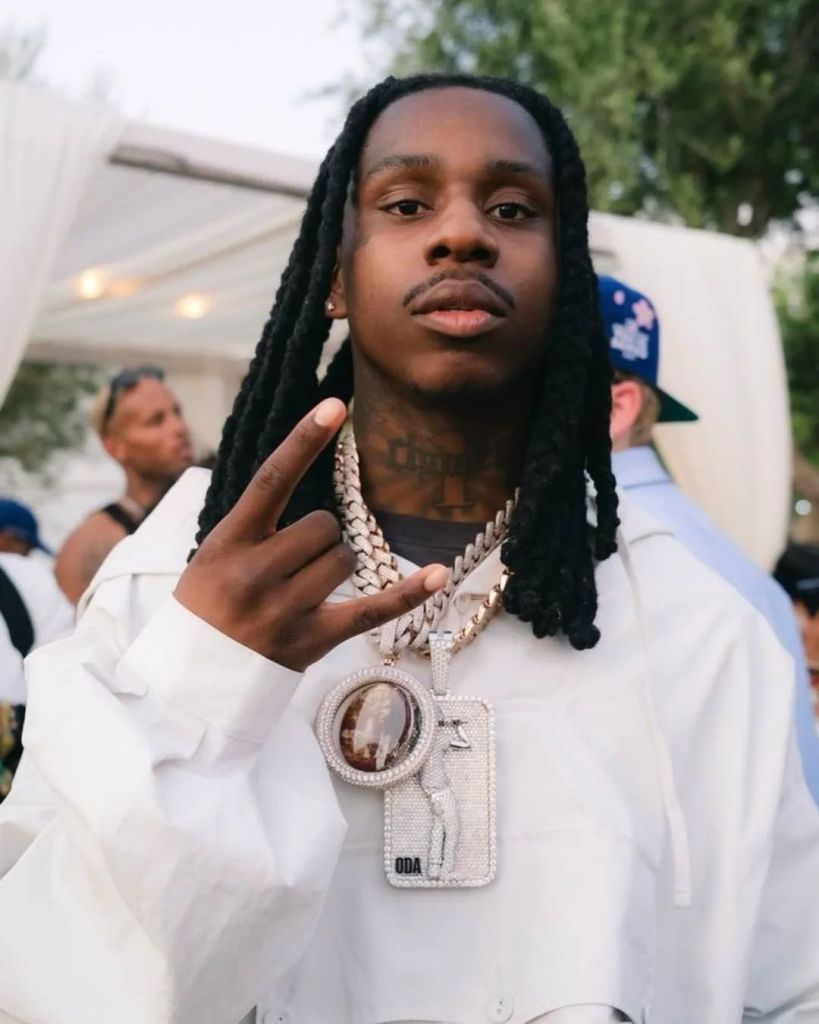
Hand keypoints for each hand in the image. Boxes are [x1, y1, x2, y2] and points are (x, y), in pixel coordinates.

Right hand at [175, 399, 447, 670]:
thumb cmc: (205, 609)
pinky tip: (438, 573)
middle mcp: (255, 574)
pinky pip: (371, 610)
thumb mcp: (211, 556)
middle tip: (291, 563)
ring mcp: (285, 609)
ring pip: (343, 559)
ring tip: (302, 590)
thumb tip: (298, 472)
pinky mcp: (312, 640)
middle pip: (323, 526)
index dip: (304, 440)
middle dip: (319, 537)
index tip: (336, 408)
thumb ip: (252, 524)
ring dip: (335, 565)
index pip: (271, 480)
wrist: (191, 680)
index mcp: (227, 543)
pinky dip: (407, 594)